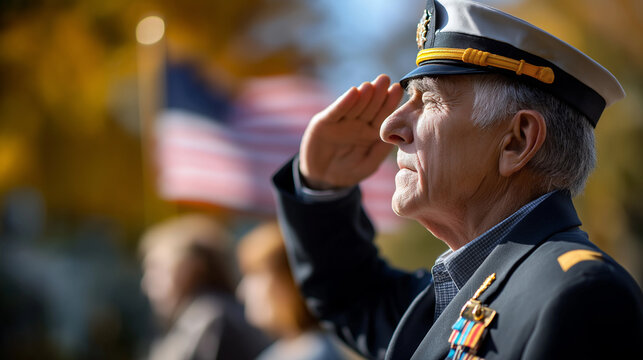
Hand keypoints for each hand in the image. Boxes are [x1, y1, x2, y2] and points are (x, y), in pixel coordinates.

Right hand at [300, 74, 403, 188]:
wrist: (322, 179)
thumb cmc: (349, 171)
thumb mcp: (368, 164)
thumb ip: (380, 151)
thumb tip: (395, 136)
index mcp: (372, 131)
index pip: (383, 114)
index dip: (390, 102)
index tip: (398, 89)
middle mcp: (358, 123)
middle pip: (370, 105)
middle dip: (377, 93)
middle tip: (384, 79)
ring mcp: (341, 121)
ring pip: (354, 105)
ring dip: (362, 94)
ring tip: (370, 85)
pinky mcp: (324, 122)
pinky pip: (336, 111)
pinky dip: (344, 102)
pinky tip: (353, 92)